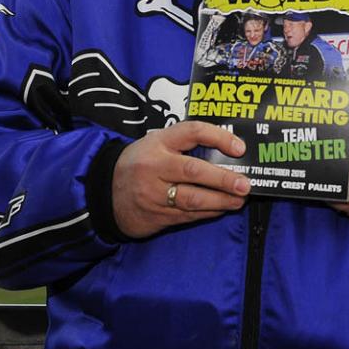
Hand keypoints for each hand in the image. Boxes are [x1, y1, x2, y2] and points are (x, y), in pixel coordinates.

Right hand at [112, 121, 250, 238]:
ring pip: (193, 199)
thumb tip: (229, 151)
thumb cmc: (140, 163)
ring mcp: (154, 194)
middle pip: (194, 171)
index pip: (192, 132)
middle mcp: (155, 167)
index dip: (218, 137)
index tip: (240, 147)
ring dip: (221, 201)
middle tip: (245, 184)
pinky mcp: (155, 216)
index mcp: (158, 142)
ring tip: (239, 199)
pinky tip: (222, 208)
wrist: (103, 193)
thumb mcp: (156, 144)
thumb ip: (185, 144)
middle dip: (223, 179)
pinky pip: (187, 215)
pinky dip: (208, 213)